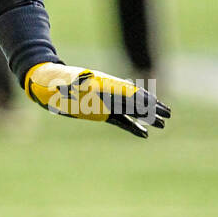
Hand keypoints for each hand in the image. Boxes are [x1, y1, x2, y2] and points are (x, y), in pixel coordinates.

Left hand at [23, 62, 170, 137]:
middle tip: (168, 114)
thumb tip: (68, 86)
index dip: (141, 97)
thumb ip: (68, 85)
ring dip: (146, 118)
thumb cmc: (55, 82)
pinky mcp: (101, 112)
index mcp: (102, 85)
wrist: (48, 83)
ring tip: (162, 125)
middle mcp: (107, 93)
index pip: (126, 91)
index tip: (154, 104)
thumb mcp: (61, 82)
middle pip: (134, 100)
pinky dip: (133, 127)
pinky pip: (121, 120)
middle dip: (151, 107)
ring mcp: (105, 103)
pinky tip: (144, 134)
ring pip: (131, 111)